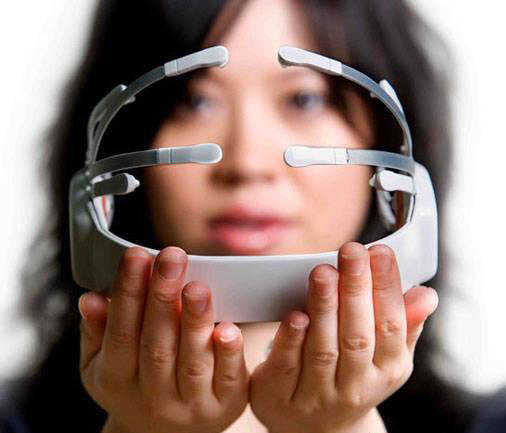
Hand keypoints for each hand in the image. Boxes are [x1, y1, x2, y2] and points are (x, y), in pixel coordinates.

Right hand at [78, 247, 248, 432]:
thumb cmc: (135, 385)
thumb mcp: (102, 366)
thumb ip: (97, 333)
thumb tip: (90, 298)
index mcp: (117, 380)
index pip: (121, 333)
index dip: (128, 293)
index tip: (137, 255)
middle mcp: (153, 396)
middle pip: (156, 344)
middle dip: (163, 297)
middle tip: (171, 256)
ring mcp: (190, 405)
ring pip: (192, 362)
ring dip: (195, 322)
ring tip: (197, 286)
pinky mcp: (225, 405)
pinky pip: (228, 380)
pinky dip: (229, 354)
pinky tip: (229, 327)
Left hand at [250, 242, 437, 432]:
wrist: (316, 428)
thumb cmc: (353, 377)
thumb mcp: (386, 358)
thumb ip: (404, 325)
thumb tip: (426, 294)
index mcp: (387, 371)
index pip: (391, 325)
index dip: (387, 287)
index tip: (380, 252)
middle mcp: (355, 386)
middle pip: (357, 335)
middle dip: (356, 289)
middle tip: (352, 250)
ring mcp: (318, 396)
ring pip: (323, 349)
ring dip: (324, 307)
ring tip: (323, 272)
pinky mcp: (280, 397)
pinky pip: (287, 367)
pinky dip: (292, 340)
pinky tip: (296, 314)